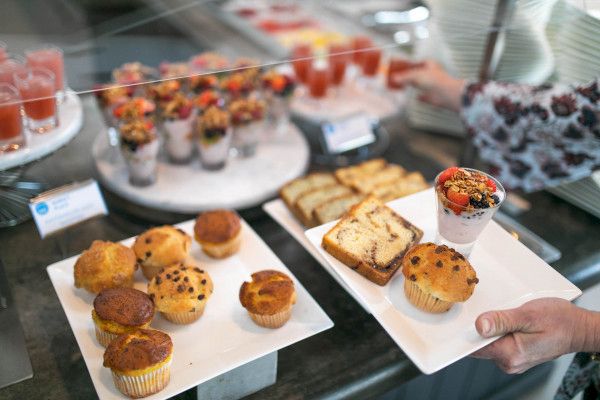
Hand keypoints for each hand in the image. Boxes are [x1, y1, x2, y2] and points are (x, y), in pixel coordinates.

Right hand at [391, 60, 465, 111]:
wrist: (445, 93)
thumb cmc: (434, 80)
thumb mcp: (415, 75)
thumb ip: (404, 77)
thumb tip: (394, 78)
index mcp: (430, 64)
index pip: (417, 62)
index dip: (409, 64)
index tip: (400, 67)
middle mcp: (432, 74)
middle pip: (418, 74)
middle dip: (409, 76)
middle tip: (399, 77)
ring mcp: (433, 85)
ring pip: (421, 84)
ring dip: (414, 85)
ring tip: (404, 86)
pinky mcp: (433, 96)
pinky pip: (425, 96)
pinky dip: (420, 96)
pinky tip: (416, 96)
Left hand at [471, 298, 593, 373]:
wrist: (579, 328)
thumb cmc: (559, 320)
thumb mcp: (529, 315)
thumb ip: (502, 320)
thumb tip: (479, 325)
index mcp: (511, 354)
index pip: (475, 347)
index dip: (467, 332)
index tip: (466, 318)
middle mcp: (510, 362)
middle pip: (480, 344)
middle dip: (481, 327)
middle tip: (494, 311)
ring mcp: (513, 360)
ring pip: (490, 342)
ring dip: (492, 328)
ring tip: (506, 315)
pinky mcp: (516, 354)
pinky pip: (499, 342)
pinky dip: (500, 330)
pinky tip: (510, 321)